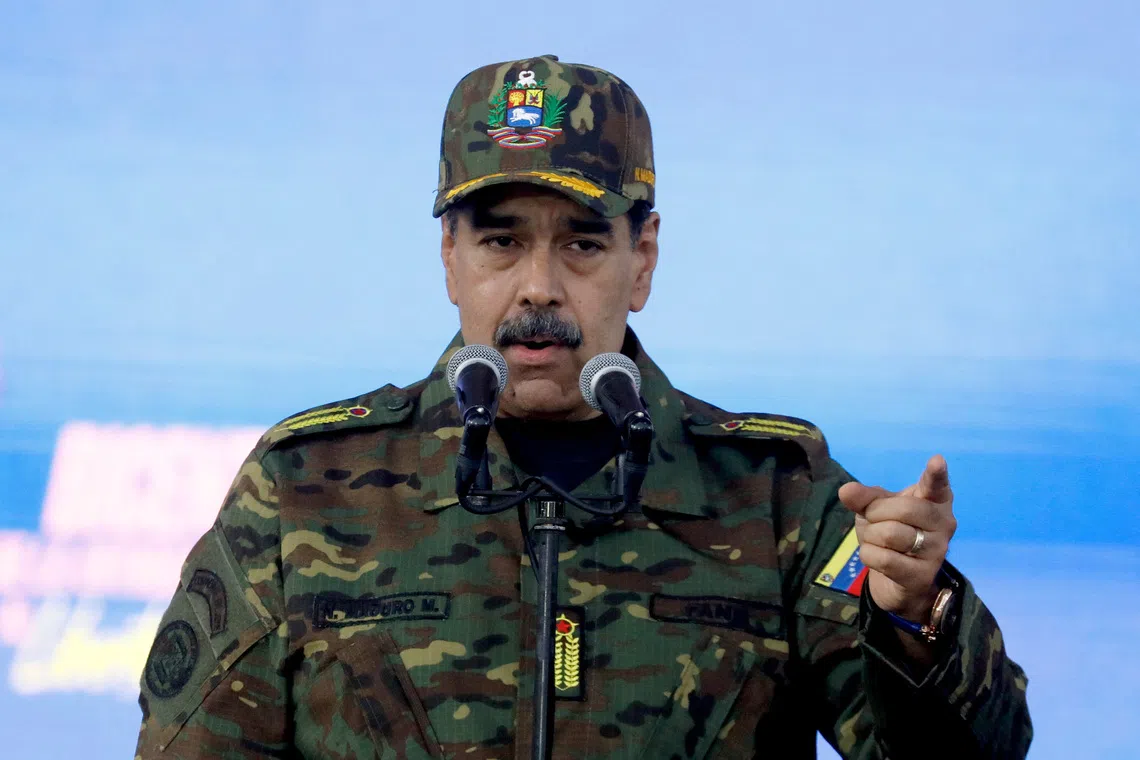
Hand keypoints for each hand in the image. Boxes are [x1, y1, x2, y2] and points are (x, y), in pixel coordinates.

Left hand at [837, 455, 956, 622]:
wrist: (896, 578)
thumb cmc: (890, 531)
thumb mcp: (875, 509)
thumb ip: (864, 497)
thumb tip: (846, 491)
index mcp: (935, 500)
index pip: (937, 485)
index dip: (936, 474)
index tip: (936, 460)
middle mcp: (944, 523)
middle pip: (904, 508)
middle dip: (876, 512)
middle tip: (874, 520)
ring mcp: (937, 551)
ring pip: (891, 533)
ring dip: (871, 536)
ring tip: (878, 540)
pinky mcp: (923, 575)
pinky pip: (883, 558)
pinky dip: (869, 555)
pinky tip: (878, 557)